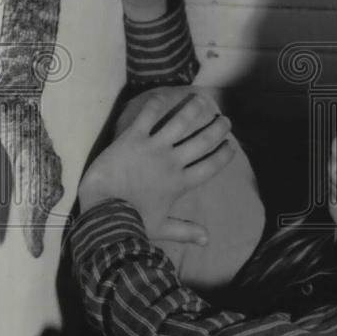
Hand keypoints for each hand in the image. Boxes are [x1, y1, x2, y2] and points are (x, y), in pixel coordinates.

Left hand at [78, 90, 234, 240]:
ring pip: (181, 123)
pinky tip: (163, 96)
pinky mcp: (133, 138)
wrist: (104, 211)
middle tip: (225, 120)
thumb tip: (207, 240)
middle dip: (217, 129)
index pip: (210, 166)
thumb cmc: (131, 222)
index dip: (223, 155)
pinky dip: (156, 104)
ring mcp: (154, 148)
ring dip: (194, 110)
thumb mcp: (161, 228)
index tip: (232, 146)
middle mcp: (172, 162)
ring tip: (203, 101)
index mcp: (181, 183)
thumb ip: (185, 230)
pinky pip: (148, 116)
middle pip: (202, 141)